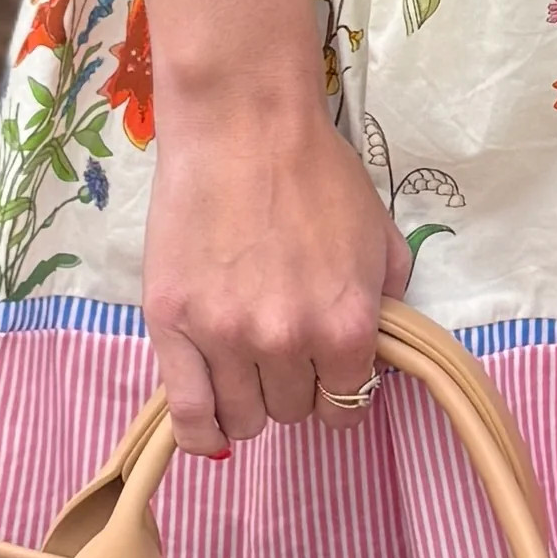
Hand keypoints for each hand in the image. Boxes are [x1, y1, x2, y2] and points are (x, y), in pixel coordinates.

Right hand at [139, 78, 411, 456]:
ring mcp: (224, 336)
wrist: (242, 126)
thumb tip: (374, 351)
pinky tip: (208, 423)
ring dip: (247, 401)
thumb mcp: (380, 236)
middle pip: (291, 412)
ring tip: (242, 365)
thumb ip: (385, 302)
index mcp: (346, 325)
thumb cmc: (316, 172)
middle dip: (292, 385)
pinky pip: (187, 414)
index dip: (338, 390)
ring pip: (241, 419)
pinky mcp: (171, 325)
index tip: (325, 371)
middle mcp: (286, 341)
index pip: (346, 406)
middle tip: (280, 345)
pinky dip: (200, 431)